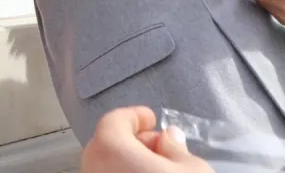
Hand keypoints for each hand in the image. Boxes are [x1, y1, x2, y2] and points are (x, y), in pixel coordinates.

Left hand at [81, 107, 213, 172]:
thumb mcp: (192, 169)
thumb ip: (177, 148)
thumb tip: (169, 137)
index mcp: (110, 149)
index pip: (113, 120)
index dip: (134, 116)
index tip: (151, 118)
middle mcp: (92, 166)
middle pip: (107, 143)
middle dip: (133, 140)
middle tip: (160, 145)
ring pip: (105, 164)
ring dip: (128, 159)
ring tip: (159, 166)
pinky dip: (122, 172)